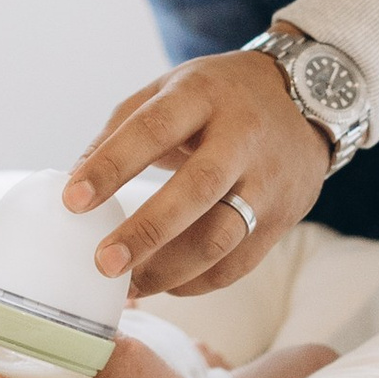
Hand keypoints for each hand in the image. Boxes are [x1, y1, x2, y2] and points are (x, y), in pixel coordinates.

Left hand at [63, 51, 332, 295]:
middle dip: (147, 232)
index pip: (153, 129)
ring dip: (170, 270)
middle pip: (197, 189)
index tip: (73, 200)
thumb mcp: (169, 89)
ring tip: (128, 287)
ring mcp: (268, 179)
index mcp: (203, 94)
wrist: (305, 99)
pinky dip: (199, 282)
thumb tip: (74, 181)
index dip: (112, 165)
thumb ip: (120, 131)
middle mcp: (241, 136)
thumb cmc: (217, 96)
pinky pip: (240, 262)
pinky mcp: (284, 217)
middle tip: (104, 264)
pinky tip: (166, 287)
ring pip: (222, 236)